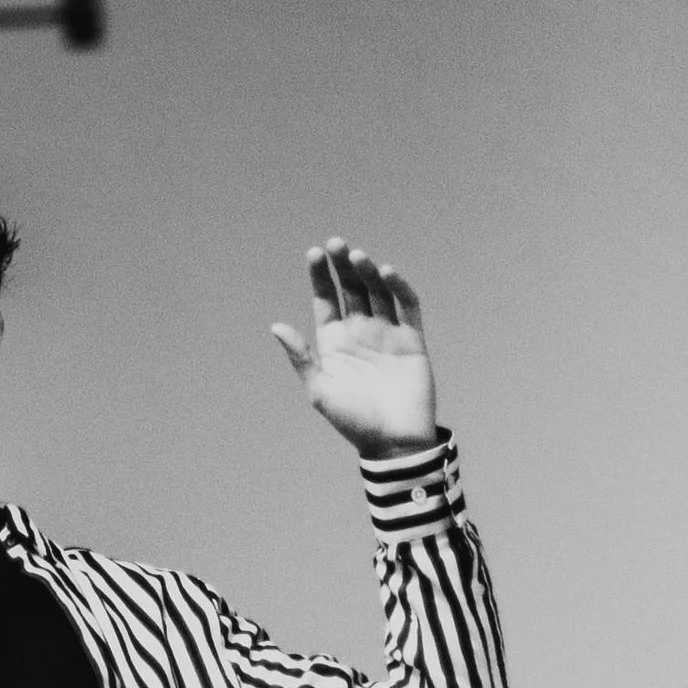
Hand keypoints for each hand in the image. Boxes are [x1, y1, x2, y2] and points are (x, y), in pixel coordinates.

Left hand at [270, 237, 438, 458]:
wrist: (394, 443)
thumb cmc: (353, 420)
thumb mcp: (319, 390)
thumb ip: (301, 357)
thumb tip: (276, 326)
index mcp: (333, 341)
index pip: (325, 299)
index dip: (320, 276)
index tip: (314, 253)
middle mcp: (359, 332)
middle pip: (351, 289)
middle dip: (343, 266)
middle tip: (336, 244)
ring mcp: (386, 333)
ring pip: (377, 292)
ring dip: (368, 272)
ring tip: (358, 257)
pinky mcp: (411, 340)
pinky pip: (406, 307)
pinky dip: (398, 288)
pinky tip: (386, 273)